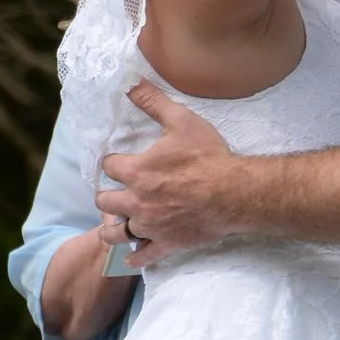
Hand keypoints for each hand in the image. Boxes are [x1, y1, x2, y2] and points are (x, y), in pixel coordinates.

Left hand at [98, 82, 251, 257]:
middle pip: (105, 201)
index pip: (108, 166)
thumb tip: (132, 83)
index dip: (111, 162)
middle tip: (113, 192)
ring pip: (116, 233)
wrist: (234, 193)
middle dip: (107, 195)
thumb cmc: (208, 157)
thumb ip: (154, 102)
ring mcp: (150, 226)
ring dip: (112, 227)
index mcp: (136, 172)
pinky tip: (131, 256)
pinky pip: (144, 255)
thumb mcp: (181, 122)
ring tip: (115, 223)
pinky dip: (135, 256)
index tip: (116, 161)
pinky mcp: (167, 243)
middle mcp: (136, 202)